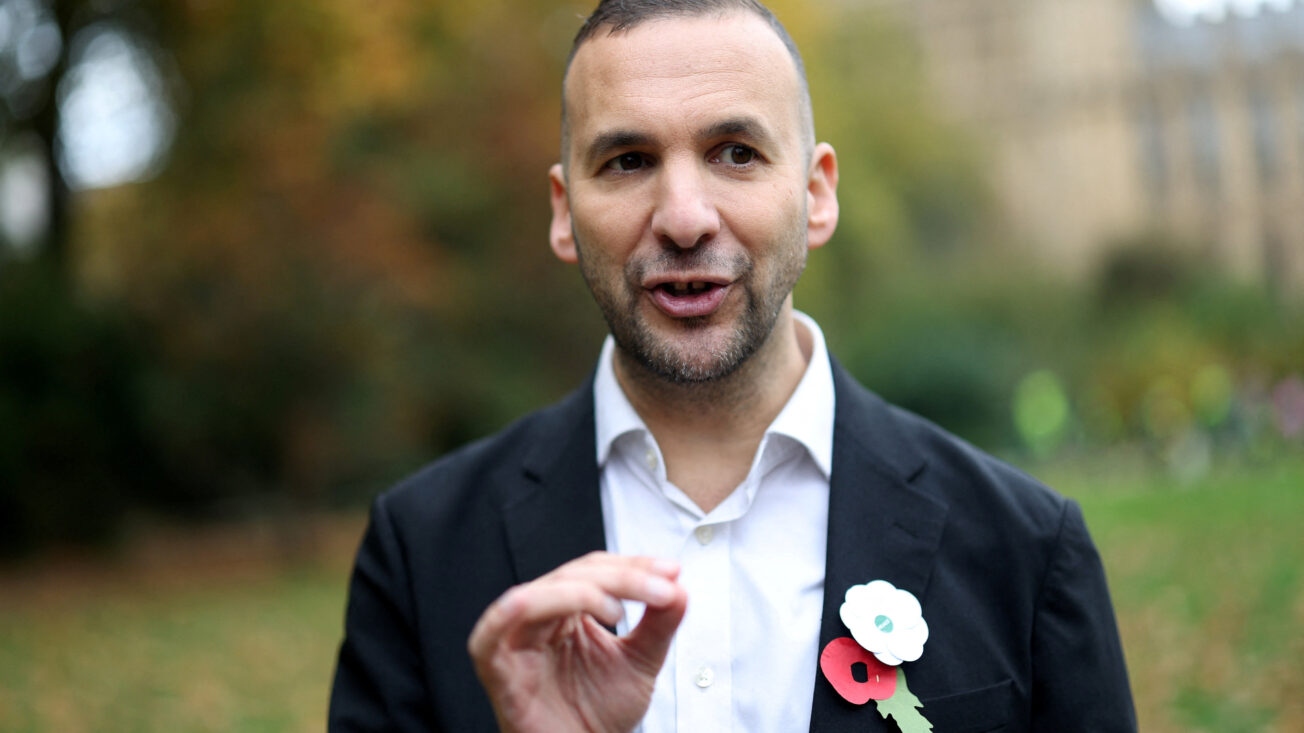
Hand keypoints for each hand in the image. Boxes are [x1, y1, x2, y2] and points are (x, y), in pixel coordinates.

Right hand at [467, 552, 687, 732]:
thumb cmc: (599, 714)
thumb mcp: (640, 662)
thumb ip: (658, 624)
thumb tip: (679, 588)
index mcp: (566, 610)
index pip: (594, 570)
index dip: (632, 565)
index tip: (672, 572)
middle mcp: (539, 619)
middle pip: (572, 576)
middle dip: (622, 577)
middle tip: (662, 589)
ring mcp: (515, 642)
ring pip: (540, 595)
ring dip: (584, 592)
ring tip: (619, 610)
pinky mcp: (497, 669)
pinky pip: (492, 634)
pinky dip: (514, 611)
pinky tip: (552, 605)